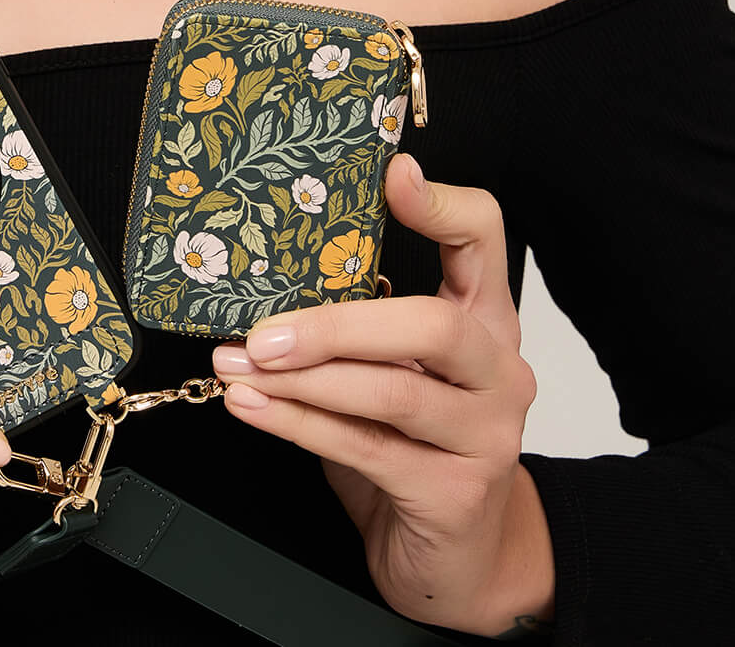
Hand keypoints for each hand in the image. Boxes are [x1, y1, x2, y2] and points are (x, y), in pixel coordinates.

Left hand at [211, 153, 553, 636]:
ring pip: (393, 390)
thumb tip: (272, 274)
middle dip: (336, 323)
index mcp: (485, 321)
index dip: (441, 204)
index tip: (393, 175)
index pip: (484, 239)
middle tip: (263, 330)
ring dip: (302, 379)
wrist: (455, 560)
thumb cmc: (411, 447)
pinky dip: (298, 424)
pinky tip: (251, 406)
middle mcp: (498, 371)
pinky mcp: (455, 493)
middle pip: (433, 324)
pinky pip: (366, 447)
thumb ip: (362, 320)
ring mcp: (486, 435)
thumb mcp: (393, 370)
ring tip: (237, 365)